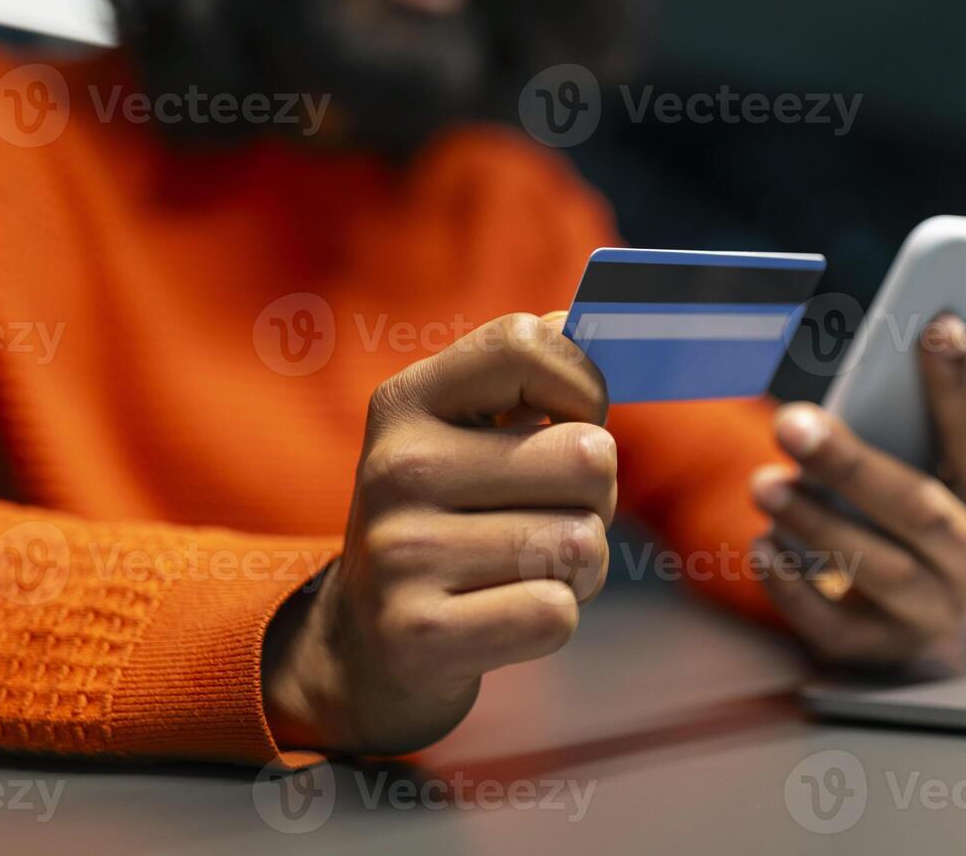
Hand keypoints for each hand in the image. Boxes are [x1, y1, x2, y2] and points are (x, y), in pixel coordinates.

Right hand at [262, 313, 614, 754]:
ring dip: (579, 566)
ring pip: (581, 542)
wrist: (368, 643)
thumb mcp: (467, 433)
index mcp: (407, 399)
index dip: (582, 388)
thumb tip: (593, 323)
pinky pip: (555, 612)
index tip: (565, 425)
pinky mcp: (417, 636)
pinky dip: (552, 618)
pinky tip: (504, 615)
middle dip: (596, 497)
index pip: (529, 343)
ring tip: (523, 569)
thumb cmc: (452, 519)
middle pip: (588, 456)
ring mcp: (399, 553)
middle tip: (547, 515)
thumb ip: (532, 375)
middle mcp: (394, 467)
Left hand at [750, 314, 965, 665]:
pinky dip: (795, 588)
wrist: (900, 608)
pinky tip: (764, 547)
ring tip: (763, 484)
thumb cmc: (919, 506)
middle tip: (791, 422)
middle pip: (923, 514)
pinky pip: (835, 628)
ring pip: (879, 571)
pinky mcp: (878, 652)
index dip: (960, 387)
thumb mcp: (948, 459)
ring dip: (816, 524)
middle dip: (854, 466)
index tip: (935, 327)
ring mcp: (933, 616)